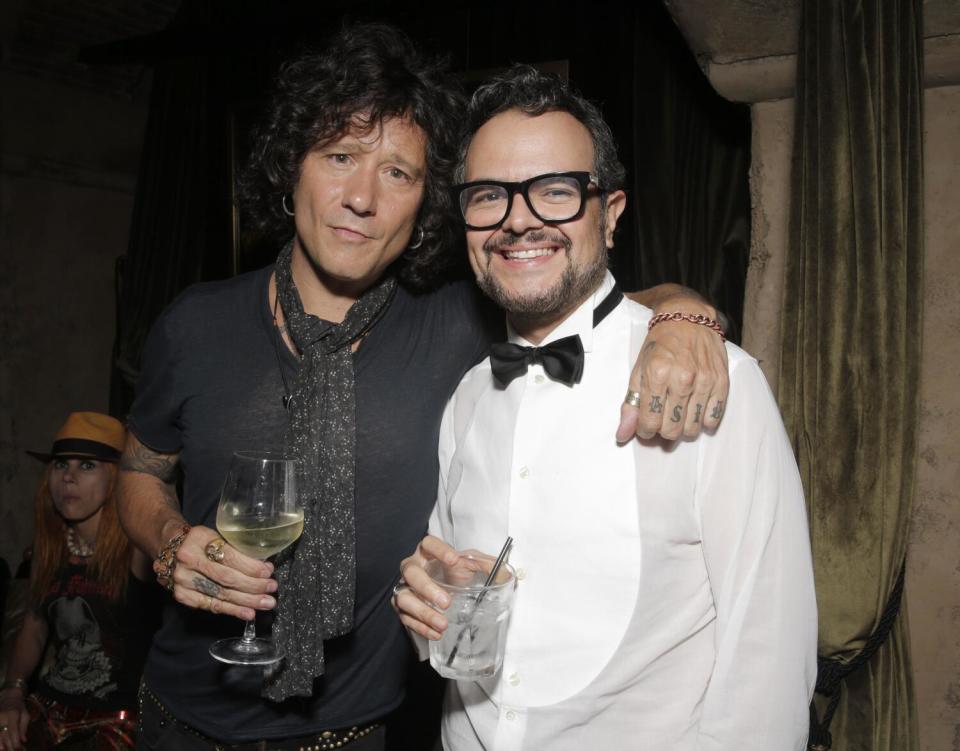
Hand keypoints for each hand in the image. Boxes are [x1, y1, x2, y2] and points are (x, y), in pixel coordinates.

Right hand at [0, 689, 28, 749]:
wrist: (8, 697)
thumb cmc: (18, 707)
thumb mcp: (25, 714)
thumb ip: (23, 727)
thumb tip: (23, 740)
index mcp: (12, 715)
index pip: (13, 731)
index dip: (15, 742)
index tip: (19, 749)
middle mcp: (1, 717)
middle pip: (4, 735)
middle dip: (8, 746)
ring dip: (1, 744)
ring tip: (4, 750)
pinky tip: (1, 746)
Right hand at [169, 525, 276, 620]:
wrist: (169, 548)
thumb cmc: (201, 541)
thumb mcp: (215, 535)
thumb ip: (234, 549)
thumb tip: (264, 566)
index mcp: (199, 539)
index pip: (229, 556)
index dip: (251, 566)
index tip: (268, 572)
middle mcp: (188, 560)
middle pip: (226, 578)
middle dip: (253, 585)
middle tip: (272, 588)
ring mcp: (183, 579)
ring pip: (221, 594)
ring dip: (247, 601)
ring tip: (266, 603)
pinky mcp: (182, 595)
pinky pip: (211, 606)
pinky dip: (232, 610)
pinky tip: (247, 613)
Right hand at [393, 536, 493, 640]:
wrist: (446, 590)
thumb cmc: (456, 572)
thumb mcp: (473, 565)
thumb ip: (489, 566)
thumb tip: (507, 575)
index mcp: (428, 552)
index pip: (428, 543)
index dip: (439, 550)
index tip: (454, 559)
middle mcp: (413, 567)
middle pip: (411, 573)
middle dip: (427, 588)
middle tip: (447, 602)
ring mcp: (406, 588)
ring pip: (404, 598)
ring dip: (423, 613)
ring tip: (443, 624)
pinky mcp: (404, 608)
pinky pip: (406, 618)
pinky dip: (421, 628)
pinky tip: (437, 633)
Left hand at [617, 312, 728, 442]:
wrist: (687, 318)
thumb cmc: (660, 345)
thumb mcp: (638, 370)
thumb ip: (630, 405)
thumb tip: (623, 435)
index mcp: (657, 374)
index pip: (650, 422)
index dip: (645, 431)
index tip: (646, 427)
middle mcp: (682, 378)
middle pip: (672, 429)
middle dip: (663, 432)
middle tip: (662, 423)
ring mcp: (704, 380)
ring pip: (693, 428)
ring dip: (683, 429)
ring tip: (677, 417)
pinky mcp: (721, 381)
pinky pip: (713, 418)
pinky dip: (704, 422)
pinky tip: (695, 412)